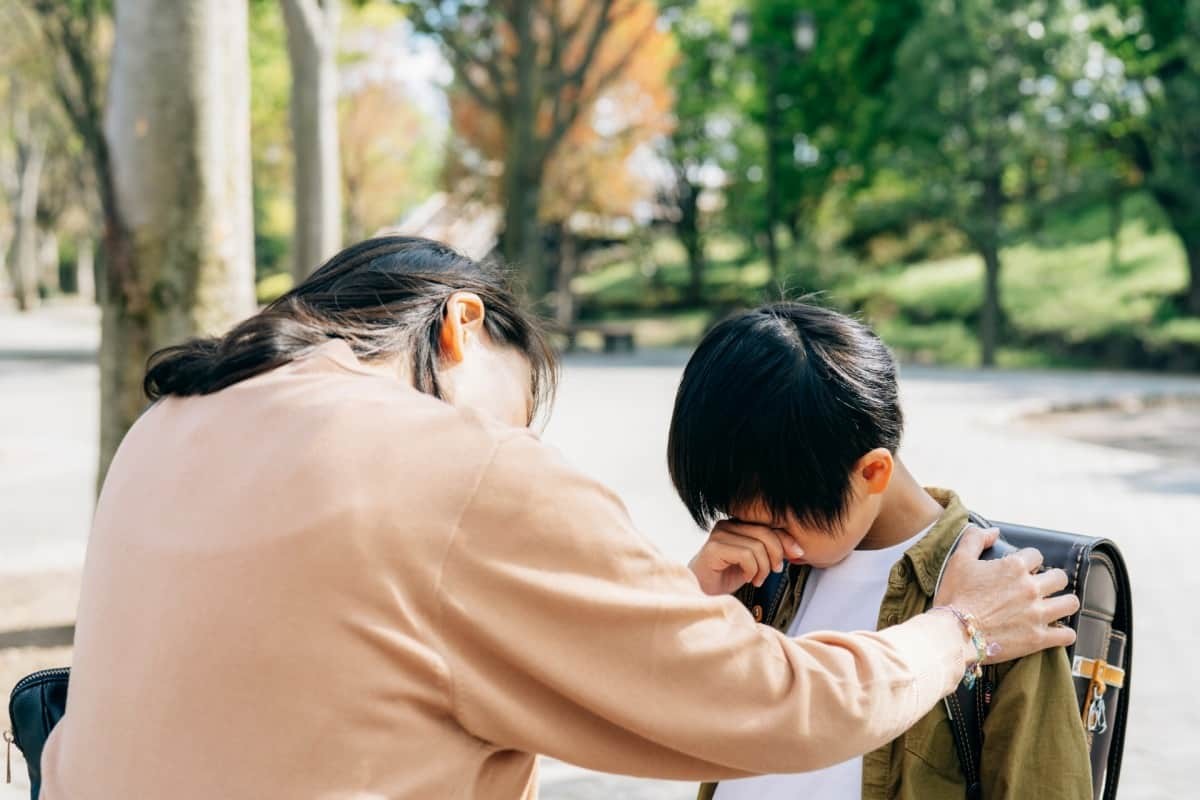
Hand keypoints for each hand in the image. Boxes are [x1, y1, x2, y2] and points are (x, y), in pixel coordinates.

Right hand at [688, 519, 805, 595]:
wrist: (703, 593)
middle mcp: (727, 524)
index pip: (769, 524)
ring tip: (757, 578)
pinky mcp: (714, 549)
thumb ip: (771, 550)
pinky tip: (747, 578)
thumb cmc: (727, 577)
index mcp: (737, 523)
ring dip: (763, 568)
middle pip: (766, 533)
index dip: (786, 539)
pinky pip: (746, 555)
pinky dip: (752, 570)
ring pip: (757, 546)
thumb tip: (797, 549)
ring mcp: (718, 535)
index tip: (797, 554)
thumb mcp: (755, 561)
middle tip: (775, 571)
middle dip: (776, 555)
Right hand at [933, 526, 1079, 663]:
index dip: (1029, 561)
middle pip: (1060, 577)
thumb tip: (994, 532)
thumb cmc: (955, 596)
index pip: (1036, 555)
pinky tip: (1056, 631)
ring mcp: (1037, 614)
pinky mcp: (1038, 638)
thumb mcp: (959, 560)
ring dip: (1063, 603)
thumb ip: (975, 539)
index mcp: (1014, 567)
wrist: (953, 632)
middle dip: (1052, 579)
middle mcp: (1031, 588)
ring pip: (1070, 603)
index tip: (1023, 569)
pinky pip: (1067, 635)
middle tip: (1040, 587)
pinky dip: (1064, 633)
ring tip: (1054, 606)